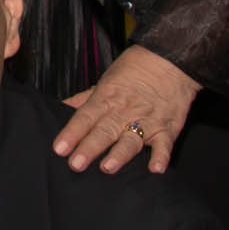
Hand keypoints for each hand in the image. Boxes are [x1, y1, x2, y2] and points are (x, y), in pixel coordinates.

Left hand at [54, 46, 200, 174]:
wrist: (169, 60)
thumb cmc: (134, 71)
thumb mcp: (106, 80)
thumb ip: (85, 99)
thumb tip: (61, 108)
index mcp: (106, 99)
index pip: (85, 118)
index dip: (72, 133)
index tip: (59, 149)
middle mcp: (124, 112)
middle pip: (104, 131)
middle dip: (90, 148)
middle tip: (76, 164)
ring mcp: (146, 121)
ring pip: (131, 140)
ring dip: (120, 154)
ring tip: (108, 168)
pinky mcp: (167, 129)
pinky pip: (164, 144)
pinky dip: (161, 157)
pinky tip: (156, 169)